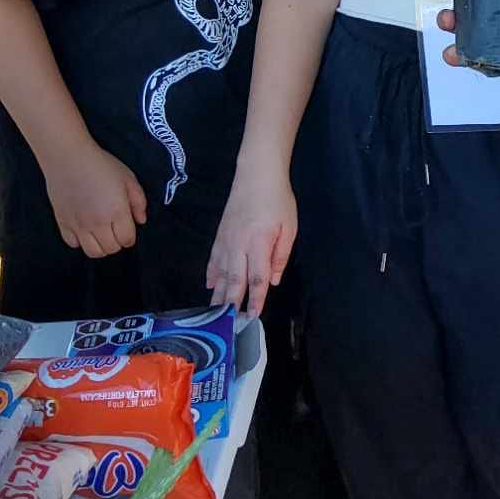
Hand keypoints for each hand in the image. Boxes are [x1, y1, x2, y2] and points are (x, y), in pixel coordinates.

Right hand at [40, 139, 147, 258]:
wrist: (69, 158)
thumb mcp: (128, 178)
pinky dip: (80, 241)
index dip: (130, 236)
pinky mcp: (63, 223)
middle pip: (111, 249)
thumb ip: (139, 201)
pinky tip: (84, 228)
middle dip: (117, 241)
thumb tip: (141, 221)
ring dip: (100, 246)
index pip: (127, 240)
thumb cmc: (101, 165)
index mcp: (117, 212)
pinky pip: (73, 244)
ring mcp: (78, 225)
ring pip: (93, 252)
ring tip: (101, 233)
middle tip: (115, 229)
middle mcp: (98, 223)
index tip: (127, 227)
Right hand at [207, 165, 295, 319]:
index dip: (255, 301)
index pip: (256, 279)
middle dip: (232, 304)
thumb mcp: (290, 227)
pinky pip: (214, 259)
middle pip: (234, 281)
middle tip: (228, 324)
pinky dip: (211, 274)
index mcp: (258, 244)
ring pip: (221, 273)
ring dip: (218, 294)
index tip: (252, 317)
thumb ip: (281, 256)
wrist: (256, 174)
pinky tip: (210, 285)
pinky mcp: (220, 235)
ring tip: (214, 312)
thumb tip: (273, 281)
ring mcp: (226, 241)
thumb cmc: (278, 200)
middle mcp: (238, 246)